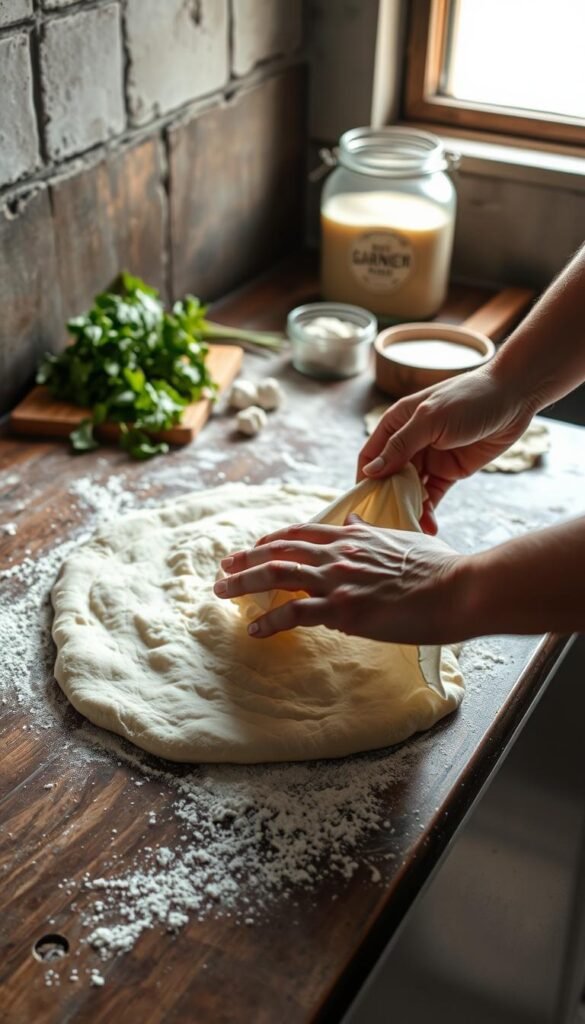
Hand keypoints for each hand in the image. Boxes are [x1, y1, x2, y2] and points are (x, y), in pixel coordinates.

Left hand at [213, 514, 466, 642]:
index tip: (253, 547)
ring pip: (278, 576)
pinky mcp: (344, 609)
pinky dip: (270, 621)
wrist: (458, 588)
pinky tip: (254, 630)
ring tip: (221, 591)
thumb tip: (352, 520)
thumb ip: (372, 531)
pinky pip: (295, 613)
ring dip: (245, 583)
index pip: (301, 533)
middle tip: (223, 567)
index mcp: (354, 537)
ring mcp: (339, 580)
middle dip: (246, 559)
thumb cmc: (440, 567)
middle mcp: (340, 553)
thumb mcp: (403, 538)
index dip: (272, 540)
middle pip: (280, 551)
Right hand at [358, 365, 536, 532]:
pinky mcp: (450, 471)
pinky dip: (429, 511)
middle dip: (387, 501)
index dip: (364, 480)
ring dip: (409, 509)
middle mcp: (409, 442)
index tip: (363, 506)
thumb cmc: (469, 398)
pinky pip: (433, 495)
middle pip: (388, 478)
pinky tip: (429, 527)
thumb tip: (371, 472)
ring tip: (410, 530)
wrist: (514, 396)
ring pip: (410, 490)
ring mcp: (430, 458)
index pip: (370, 456)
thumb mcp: (430, 420)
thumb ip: (401, 446)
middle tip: (388, 526)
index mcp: (397, 423)